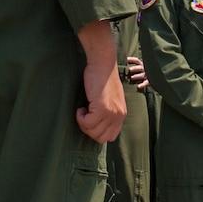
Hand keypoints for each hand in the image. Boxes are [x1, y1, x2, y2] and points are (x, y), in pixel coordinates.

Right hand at [75, 20, 127, 143]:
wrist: (103, 63)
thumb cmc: (102, 78)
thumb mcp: (110, 98)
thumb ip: (108, 112)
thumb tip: (96, 124)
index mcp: (122, 114)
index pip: (110, 136)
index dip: (97, 132)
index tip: (90, 120)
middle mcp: (119, 116)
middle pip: (101, 138)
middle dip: (88, 130)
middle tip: (84, 115)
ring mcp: (111, 113)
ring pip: (92, 132)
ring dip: (83, 123)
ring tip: (82, 109)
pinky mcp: (102, 108)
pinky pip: (87, 123)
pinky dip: (80, 117)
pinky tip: (81, 107)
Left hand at [125, 55, 149, 90]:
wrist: (159, 78)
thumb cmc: (150, 72)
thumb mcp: (145, 67)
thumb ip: (137, 66)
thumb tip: (126, 62)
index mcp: (144, 65)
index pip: (137, 61)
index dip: (132, 60)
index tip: (127, 59)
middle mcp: (146, 69)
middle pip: (139, 68)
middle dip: (134, 68)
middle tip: (129, 69)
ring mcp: (148, 75)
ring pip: (142, 75)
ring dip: (137, 76)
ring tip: (132, 77)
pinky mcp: (151, 81)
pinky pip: (146, 83)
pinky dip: (143, 85)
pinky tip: (138, 86)